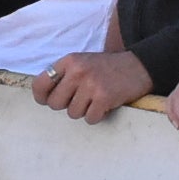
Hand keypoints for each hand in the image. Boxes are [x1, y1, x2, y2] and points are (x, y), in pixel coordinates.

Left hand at [31, 50, 152, 123]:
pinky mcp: (104, 97)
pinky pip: (90, 118)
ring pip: (72, 113)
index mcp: (69, 61)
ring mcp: (91, 84)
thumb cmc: (107, 68)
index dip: (41, 97)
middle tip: (80, 100)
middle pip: (55, 103)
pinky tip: (104, 106)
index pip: (40, 83)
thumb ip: (64, 76)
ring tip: (95, 100)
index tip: (47, 101)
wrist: (138, 66)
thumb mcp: (82, 62)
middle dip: (66, 106)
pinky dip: (97, 116)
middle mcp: (77, 71)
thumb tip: (45, 98)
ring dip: (84, 111)